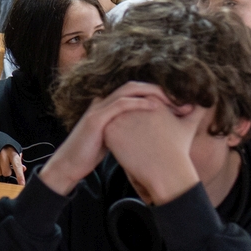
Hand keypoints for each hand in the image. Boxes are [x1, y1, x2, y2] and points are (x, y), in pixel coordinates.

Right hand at [0, 145, 25, 184]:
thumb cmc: (8, 148)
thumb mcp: (15, 152)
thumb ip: (19, 161)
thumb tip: (23, 169)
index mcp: (12, 153)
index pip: (17, 165)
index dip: (20, 175)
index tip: (22, 183)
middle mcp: (3, 155)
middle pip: (6, 172)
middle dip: (7, 171)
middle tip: (7, 165)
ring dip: (1, 170)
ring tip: (1, 163)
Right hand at [40, 82, 176, 195]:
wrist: (69, 164)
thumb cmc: (91, 153)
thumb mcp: (113, 137)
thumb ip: (125, 128)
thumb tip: (147, 130)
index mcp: (108, 105)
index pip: (135, 90)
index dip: (157, 93)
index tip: (178, 103)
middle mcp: (103, 102)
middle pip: (135, 85)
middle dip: (160, 89)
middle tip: (181, 98)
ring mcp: (99, 108)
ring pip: (129, 90)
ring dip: (154, 93)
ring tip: (173, 100)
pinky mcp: (96, 119)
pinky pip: (121, 104)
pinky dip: (139, 103)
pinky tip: (155, 107)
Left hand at [100, 100, 207, 204]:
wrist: (165, 170)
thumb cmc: (178, 150)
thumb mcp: (188, 126)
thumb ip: (196, 112)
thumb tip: (206, 103)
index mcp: (152, 99)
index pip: (143, 101)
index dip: (145, 116)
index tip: (147, 130)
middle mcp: (135, 104)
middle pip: (128, 108)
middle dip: (130, 118)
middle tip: (136, 135)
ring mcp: (120, 116)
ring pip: (116, 118)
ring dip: (119, 127)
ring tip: (130, 142)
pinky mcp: (110, 130)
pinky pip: (106, 130)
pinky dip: (112, 138)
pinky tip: (122, 147)